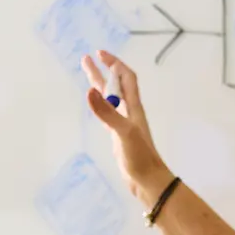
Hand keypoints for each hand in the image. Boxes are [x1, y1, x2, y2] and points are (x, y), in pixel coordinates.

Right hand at [83, 49, 173, 204]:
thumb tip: (89, 91)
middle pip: (116, 85)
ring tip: (86, 73)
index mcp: (134, 107)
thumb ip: (106, 112)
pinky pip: (107, 114)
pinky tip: (93, 104)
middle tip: (87, 58)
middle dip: (103, 70)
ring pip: (110, 99)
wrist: (148, 181)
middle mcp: (129, 112)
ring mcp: (123, 124)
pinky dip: (99, 105)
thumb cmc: (140, 156)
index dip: (114, 64)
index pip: (126, 78)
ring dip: (99, 85)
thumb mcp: (123, 132)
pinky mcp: (118, 137)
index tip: (99, 54)